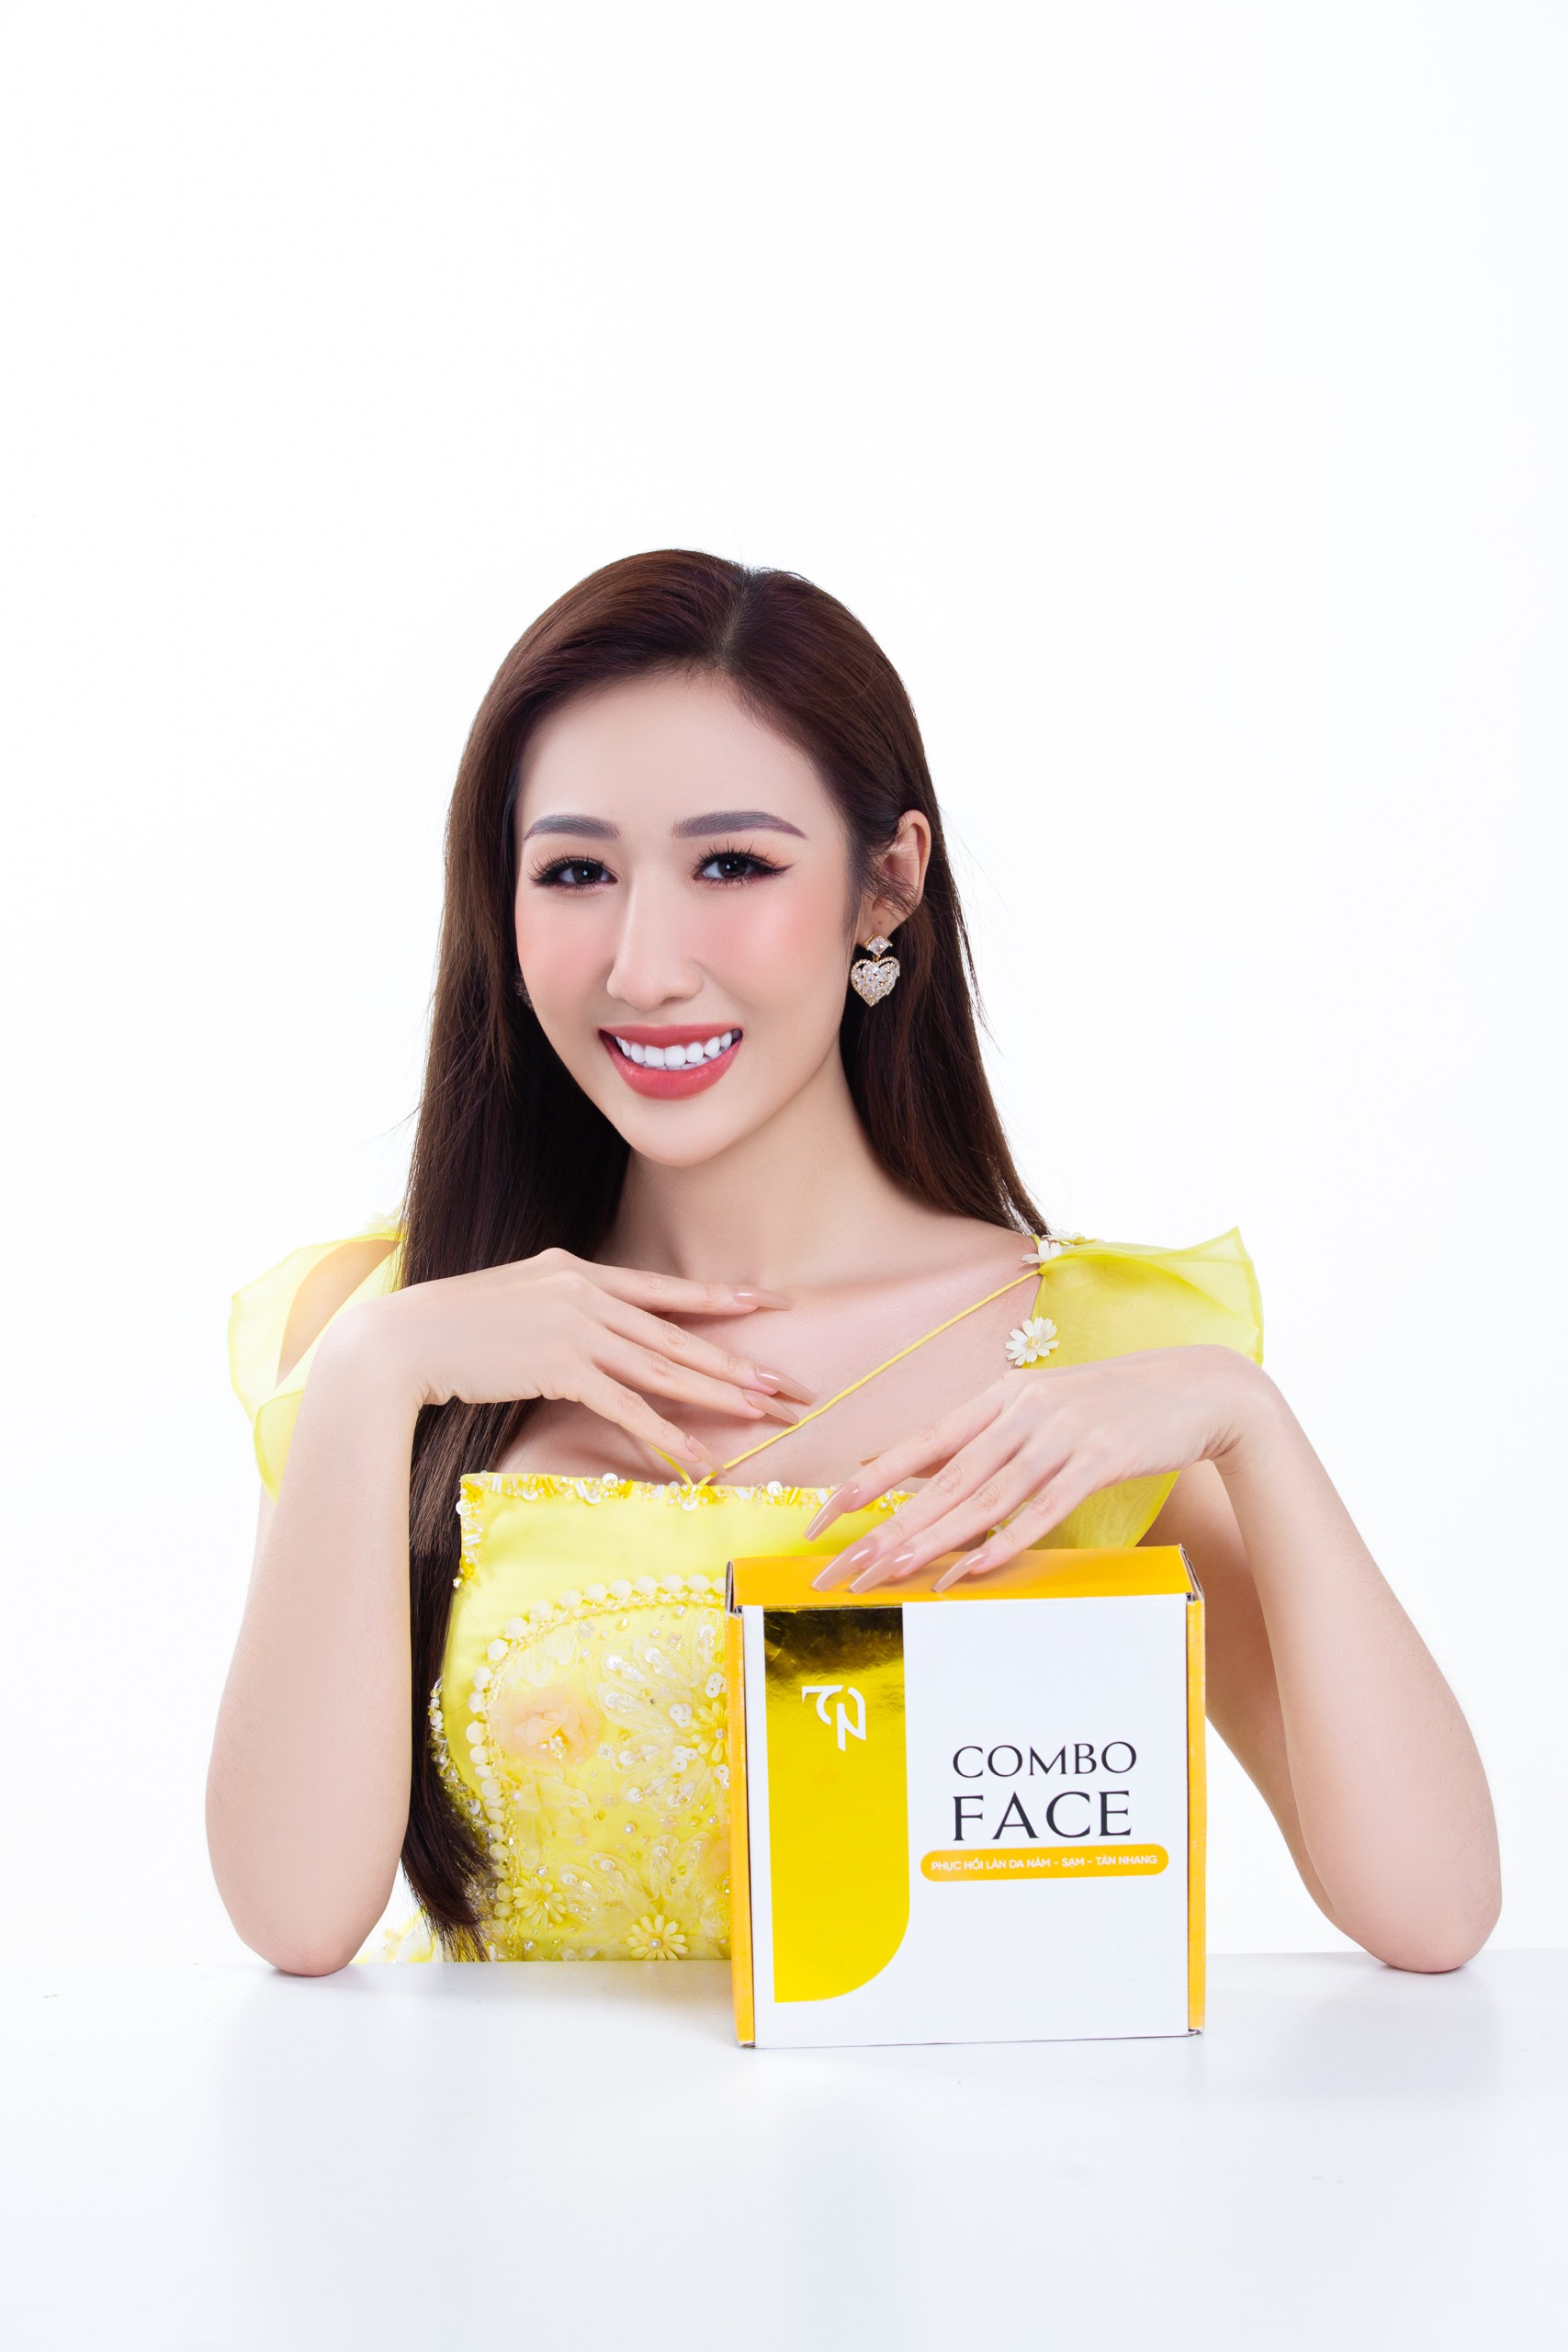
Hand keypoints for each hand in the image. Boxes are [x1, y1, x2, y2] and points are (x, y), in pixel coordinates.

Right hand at [326, 1247, 812, 1473]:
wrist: (401, 1339)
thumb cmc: (452, 1325)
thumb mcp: (517, 1297)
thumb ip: (563, 1305)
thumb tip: (590, 1327)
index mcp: (578, 1270)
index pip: (665, 1288)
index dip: (721, 1299)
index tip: (768, 1305)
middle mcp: (585, 1293)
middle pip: (678, 1334)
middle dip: (738, 1362)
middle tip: (787, 1384)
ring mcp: (575, 1329)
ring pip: (664, 1369)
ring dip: (718, 1395)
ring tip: (763, 1414)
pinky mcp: (559, 1368)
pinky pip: (626, 1407)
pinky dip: (665, 1434)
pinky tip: (696, 1455)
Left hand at [807, 1345, 1259, 1590]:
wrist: (1199, 1390)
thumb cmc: (1112, 1406)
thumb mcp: (1039, 1411)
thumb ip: (981, 1440)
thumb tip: (916, 1466)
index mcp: (999, 1399)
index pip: (919, 1444)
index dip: (867, 1481)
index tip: (822, 1517)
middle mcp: (1021, 1412)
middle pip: (942, 1481)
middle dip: (886, 1529)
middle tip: (843, 1571)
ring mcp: (1060, 1434)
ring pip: (984, 1498)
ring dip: (933, 1542)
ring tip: (889, 1578)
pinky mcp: (1100, 1458)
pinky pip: (1043, 1509)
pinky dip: (1005, 1542)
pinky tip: (972, 1570)